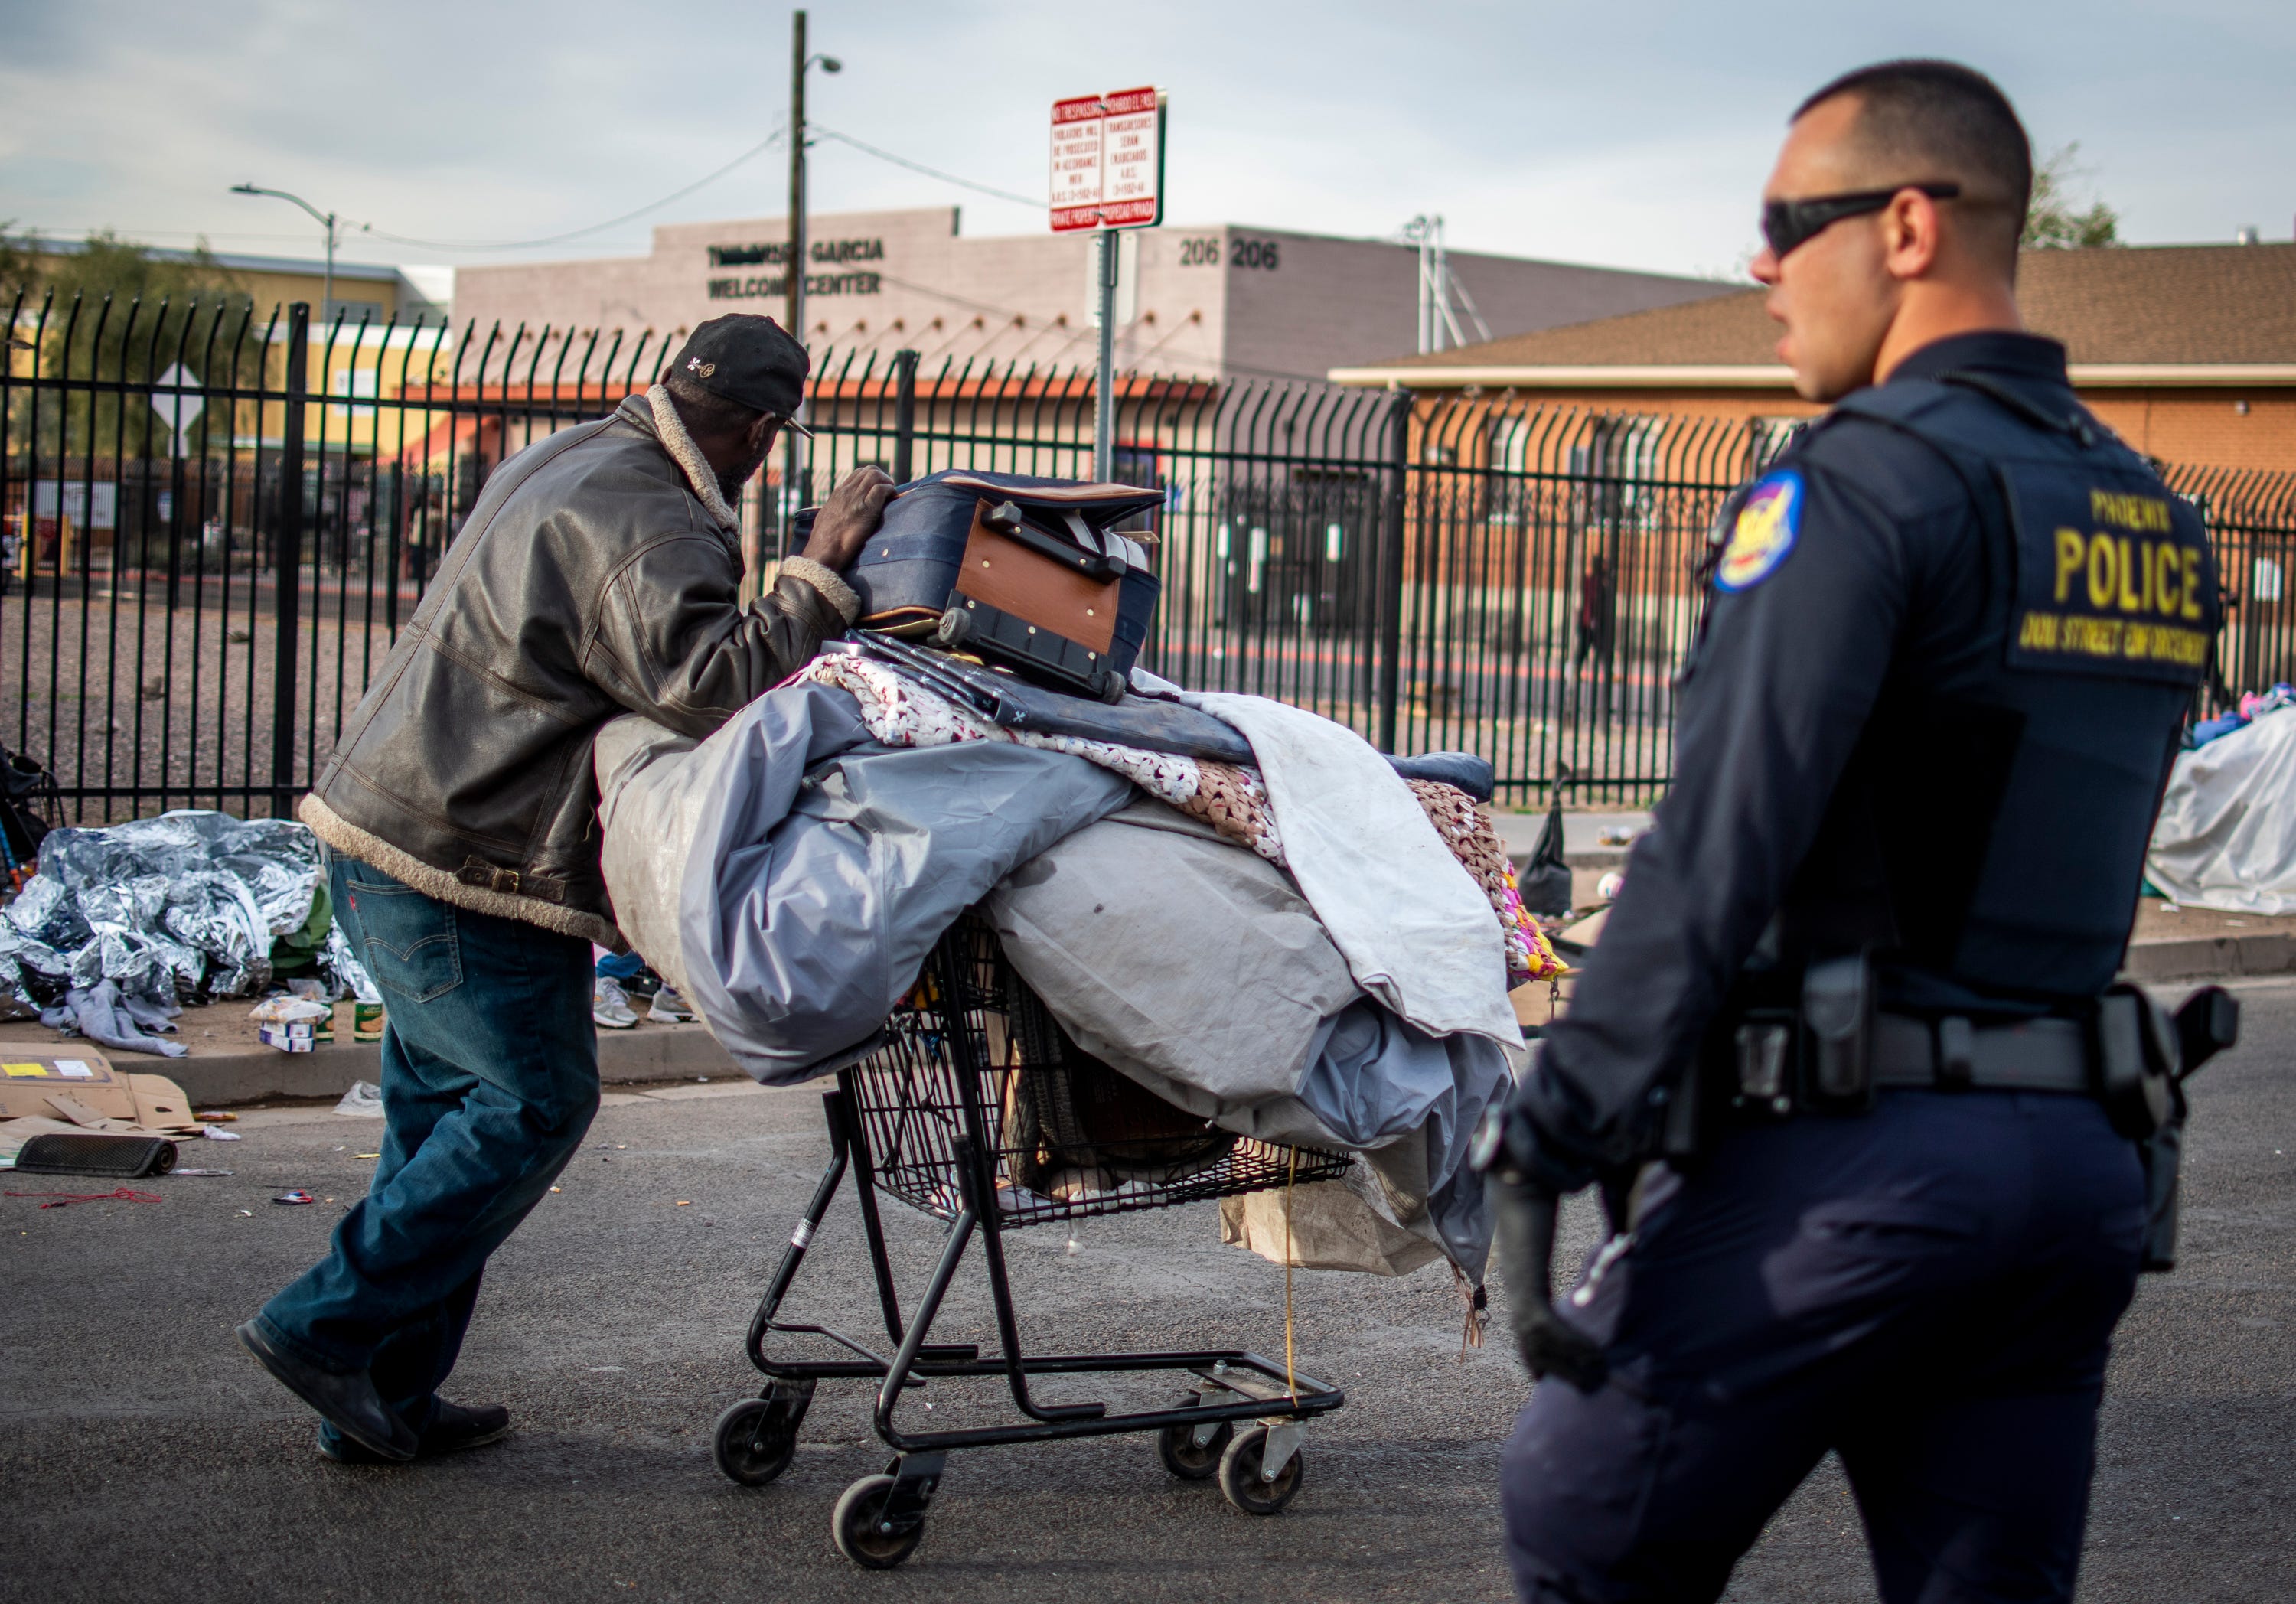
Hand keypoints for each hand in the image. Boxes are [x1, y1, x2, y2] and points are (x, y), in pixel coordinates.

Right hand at [801, 465, 895, 571]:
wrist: (824, 550)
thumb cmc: (824, 541)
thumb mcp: (826, 518)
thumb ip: (835, 511)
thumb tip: (840, 515)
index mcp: (838, 493)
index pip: (858, 474)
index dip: (872, 478)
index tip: (879, 488)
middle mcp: (847, 492)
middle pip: (869, 471)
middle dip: (883, 477)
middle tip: (889, 490)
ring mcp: (856, 498)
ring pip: (875, 475)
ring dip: (887, 482)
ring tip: (891, 494)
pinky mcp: (866, 508)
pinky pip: (881, 489)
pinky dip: (889, 491)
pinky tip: (892, 499)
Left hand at [1488, 1170, 1609, 1391]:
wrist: (1517, 1173)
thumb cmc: (1539, 1196)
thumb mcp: (1560, 1231)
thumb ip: (1576, 1239)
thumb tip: (1617, 1242)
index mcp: (1521, 1277)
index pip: (1527, 1326)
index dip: (1540, 1354)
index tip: (1554, 1376)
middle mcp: (1516, 1285)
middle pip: (1529, 1343)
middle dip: (1559, 1367)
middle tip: (1588, 1387)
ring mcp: (1518, 1285)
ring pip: (1537, 1341)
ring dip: (1569, 1362)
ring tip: (1597, 1378)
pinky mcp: (1526, 1280)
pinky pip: (1546, 1324)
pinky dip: (1570, 1344)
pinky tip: (1592, 1355)